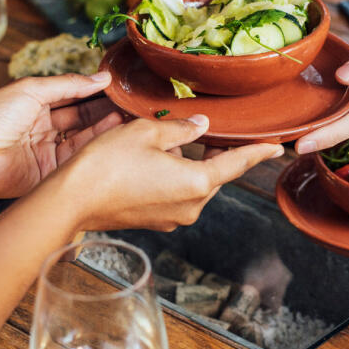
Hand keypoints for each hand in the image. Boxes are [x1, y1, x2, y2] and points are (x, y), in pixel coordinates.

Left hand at [0, 73, 121, 199]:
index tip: (118, 87)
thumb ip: (70, 84)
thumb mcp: (33, 89)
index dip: (93, 91)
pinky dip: (94, 146)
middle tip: (130, 103)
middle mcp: (42, 127)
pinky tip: (112, 134)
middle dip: (103, 110)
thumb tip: (102, 77)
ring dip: (103, 127)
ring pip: (82, 137)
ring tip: (126, 116)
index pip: (71, 95)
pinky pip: (76, 158)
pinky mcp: (49, 172)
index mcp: (34, 104)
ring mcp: (46, 150)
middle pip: (80, 117)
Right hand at [59, 116, 283, 231]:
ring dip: (185, 163)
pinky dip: (171, 176)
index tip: (277, 147)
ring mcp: (173, 218)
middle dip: (209, 151)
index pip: (237, 164)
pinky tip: (147, 161)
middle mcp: (192, 206)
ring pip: (193, 183)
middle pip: (214, 173)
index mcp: (198, 183)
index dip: (258, 152)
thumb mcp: (147, 132)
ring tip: (159, 142)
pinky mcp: (156, 222)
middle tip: (199, 128)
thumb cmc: (107, 163)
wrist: (70, 201)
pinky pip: (175, 194)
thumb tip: (202, 126)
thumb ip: (182, 129)